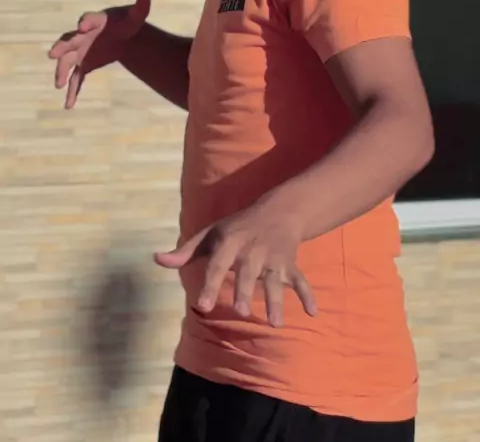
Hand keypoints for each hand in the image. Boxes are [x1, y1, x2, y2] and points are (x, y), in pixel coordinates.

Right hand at [48, 0, 150, 108]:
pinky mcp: (83, 64)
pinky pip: (76, 78)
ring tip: (59, 85)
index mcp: (95, 21)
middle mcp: (82, 35)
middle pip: (69, 40)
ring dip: (62, 72)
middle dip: (61, 46)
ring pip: (67, 61)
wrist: (123, 37)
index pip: (88, 19)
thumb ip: (140, 9)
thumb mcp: (135, 17)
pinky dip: (72, 90)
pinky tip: (69, 104)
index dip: (86, 22)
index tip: (82, 26)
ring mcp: (80, 51)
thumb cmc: (126, 23)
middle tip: (53, 53)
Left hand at [154, 197, 316, 327]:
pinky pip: (301, 281)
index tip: (203, 306)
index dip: (210, 285)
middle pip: (248, 274)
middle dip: (246, 291)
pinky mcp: (290, 264)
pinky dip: (308, 296)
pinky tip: (313, 313)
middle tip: (242, 312)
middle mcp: (252, 250)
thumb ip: (185, 251)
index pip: (218, 265)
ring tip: (275, 324)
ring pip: (275, 281)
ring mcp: (274, 258)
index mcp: (230, 242)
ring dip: (277, 301)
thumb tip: (156, 259)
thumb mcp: (210, 234)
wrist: (278, 209)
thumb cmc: (236, 227)